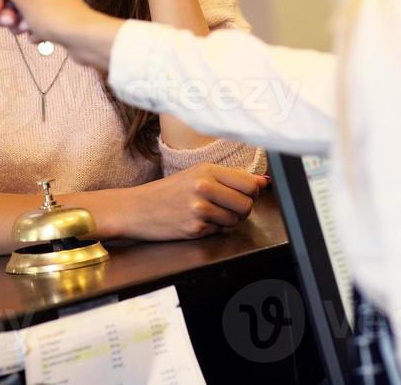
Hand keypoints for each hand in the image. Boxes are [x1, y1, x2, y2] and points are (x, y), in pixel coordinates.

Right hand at [0, 0, 120, 69]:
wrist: (84, 38)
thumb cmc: (54, 16)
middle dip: (7, 13)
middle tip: (11, 23)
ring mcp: (49, 0)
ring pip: (21, 12)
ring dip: (19, 24)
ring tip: (28, 30)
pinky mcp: (54, 16)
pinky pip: (34, 23)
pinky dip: (34, 31)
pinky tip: (42, 36)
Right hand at [112, 164, 268, 240]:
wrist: (137, 208)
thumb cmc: (168, 191)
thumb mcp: (196, 174)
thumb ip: (230, 177)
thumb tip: (263, 182)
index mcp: (207, 169)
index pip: (250, 184)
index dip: (252, 192)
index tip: (245, 194)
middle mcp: (204, 186)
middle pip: (247, 204)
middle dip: (241, 209)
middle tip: (225, 207)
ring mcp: (199, 208)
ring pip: (235, 220)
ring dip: (226, 220)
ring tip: (207, 213)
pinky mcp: (195, 228)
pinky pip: (218, 231)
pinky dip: (211, 229)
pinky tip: (196, 221)